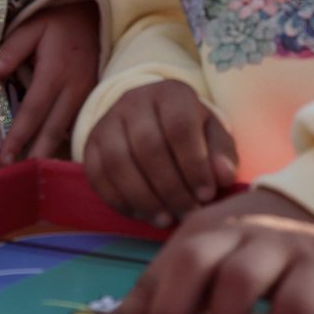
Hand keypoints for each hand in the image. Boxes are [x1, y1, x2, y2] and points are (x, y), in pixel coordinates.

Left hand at [0, 0, 102, 164]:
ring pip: (69, 131)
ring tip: (35, 173)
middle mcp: (74, 89)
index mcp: (55, 72)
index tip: (5, 158)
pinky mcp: (96, 100)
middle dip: (35, 154)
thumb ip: (11, 50)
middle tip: (16, 175)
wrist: (98, 17)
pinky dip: (67, 142)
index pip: (33, 111)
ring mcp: (88, 96)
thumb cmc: (60, 23)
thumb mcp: (33, 26)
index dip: (19, 136)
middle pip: (53, 130)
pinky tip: (54, 155)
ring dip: (52, 152)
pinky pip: (80, 126)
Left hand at [77, 187, 313, 313]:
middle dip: (175, 312)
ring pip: (242, 279)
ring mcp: (280, 246)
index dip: (151, 310)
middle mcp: (238, 232)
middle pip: (194, 260)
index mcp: (202, 231)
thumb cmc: (243, 249)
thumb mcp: (194, 263)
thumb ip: (146, 302)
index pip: (167, 265)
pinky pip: (297, 302)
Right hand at [80, 79, 239, 225]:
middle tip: (188, 213)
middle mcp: (134, 101)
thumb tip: (223, 177)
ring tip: (165, 219)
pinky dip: (119, 200)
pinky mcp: (90, 143)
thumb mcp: (211, 133)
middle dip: (171, 188)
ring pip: (119, 163)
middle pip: (148, 147)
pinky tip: (141, 214)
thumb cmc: (188, 129)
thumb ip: (221, 153)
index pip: (180, 127)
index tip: (206, 195)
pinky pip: (97, 175)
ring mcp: (108, 121)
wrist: (149, 116)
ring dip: (144, 198)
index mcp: (170, 93)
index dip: (194, 165)